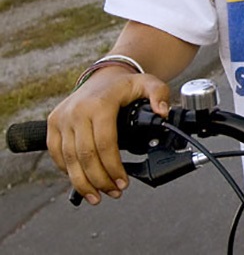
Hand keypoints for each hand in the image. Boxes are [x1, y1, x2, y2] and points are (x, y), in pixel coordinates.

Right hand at [45, 67, 171, 205]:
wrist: (104, 75)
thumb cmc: (126, 85)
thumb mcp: (149, 84)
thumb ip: (160, 95)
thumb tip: (162, 113)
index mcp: (100, 104)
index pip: (105, 143)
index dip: (113, 167)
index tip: (123, 182)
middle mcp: (77, 112)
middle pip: (85, 156)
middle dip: (100, 180)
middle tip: (114, 192)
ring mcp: (62, 118)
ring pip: (69, 159)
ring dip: (83, 182)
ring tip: (98, 195)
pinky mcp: (53, 124)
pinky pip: (56, 154)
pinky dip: (67, 171)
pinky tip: (82, 181)